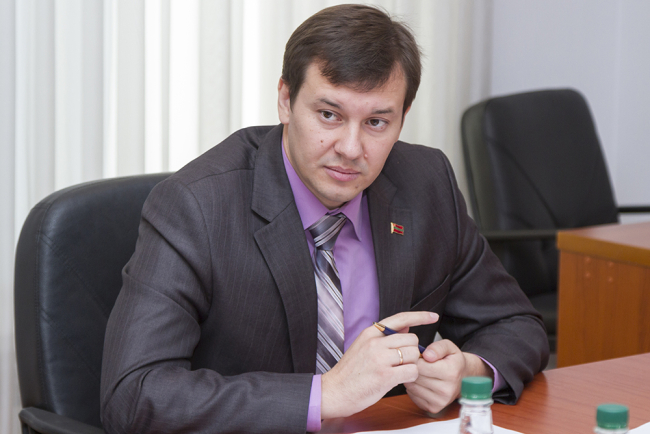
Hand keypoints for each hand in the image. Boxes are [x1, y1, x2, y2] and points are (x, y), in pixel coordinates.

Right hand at [320, 311, 438, 418]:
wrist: (334, 391)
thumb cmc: (350, 371)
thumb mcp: (363, 346)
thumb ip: (384, 337)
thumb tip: (407, 327)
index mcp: (370, 333)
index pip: (400, 318)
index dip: (420, 316)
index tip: (433, 316)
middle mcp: (375, 343)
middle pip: (411, 340)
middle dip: (412, 351)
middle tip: (402, 362)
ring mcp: (380, 359)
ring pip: (413, 355)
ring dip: (411, 365)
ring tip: (398, 372)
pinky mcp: (385, 376)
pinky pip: (412, 371)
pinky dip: (410, 377)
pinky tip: (399, 380)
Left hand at [404, 339, 491, 413]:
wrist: (463, 378)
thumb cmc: (453, 361)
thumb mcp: (448, 347)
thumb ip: (437, 348)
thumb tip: (426, 355)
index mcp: (450, 373)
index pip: (420, 366)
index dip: (415, 359)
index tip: (419, 357)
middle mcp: (446, 390)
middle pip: (415, 377)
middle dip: (413, 368)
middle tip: (419, 364)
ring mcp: (440, 401)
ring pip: (411, 387)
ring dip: (412, 378)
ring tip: (421, 373)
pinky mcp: (433, 408)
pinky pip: (413, 396)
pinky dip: (413, 388)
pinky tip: (422, 383)